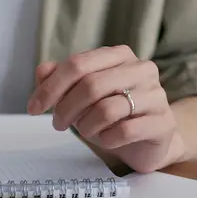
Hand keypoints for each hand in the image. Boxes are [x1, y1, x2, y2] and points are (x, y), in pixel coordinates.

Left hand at [27, 45, 184, 172]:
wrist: (148, 141)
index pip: (78, 64)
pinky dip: (107, 139)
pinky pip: (125, 131)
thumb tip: (42, 71)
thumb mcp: (81, 96)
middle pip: (91, 85)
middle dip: (65, 109)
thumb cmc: (111, 114)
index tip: (33, 108)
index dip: (50, 87)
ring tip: (86, 131)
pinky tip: (106, 139)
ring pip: (107, 109)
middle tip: (58, 124)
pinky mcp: (163, 122)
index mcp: (119, 56)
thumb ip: (60, 80)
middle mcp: (141, 69)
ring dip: (86, 126)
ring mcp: (156, 95)